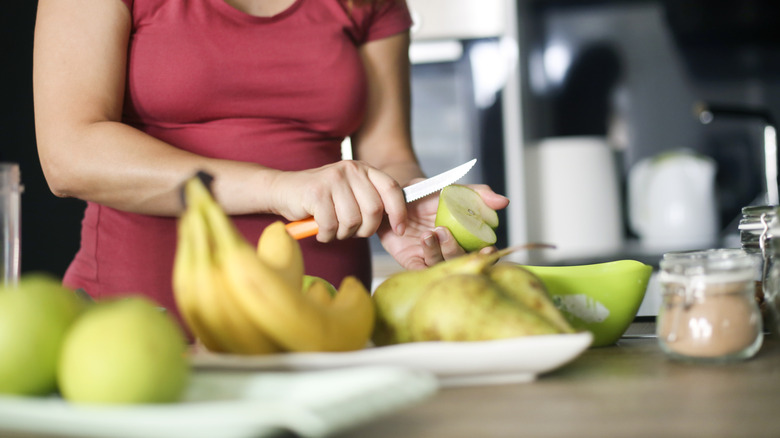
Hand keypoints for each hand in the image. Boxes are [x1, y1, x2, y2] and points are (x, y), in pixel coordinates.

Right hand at [269, 160, 406, 241]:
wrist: (283, 190)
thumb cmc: (321, 198)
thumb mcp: (350, 192)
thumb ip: (371, 200)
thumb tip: (398, 222)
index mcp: (363, 169)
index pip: (391, 188)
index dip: (399, 212)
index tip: (399, 230)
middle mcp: (350, 170)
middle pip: (373, 210)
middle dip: (365, 230)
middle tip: (351, 232)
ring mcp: (333, 180)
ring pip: (352, 221)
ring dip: (343, 233)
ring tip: (333, 228)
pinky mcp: (316, 193)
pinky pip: (331, 226)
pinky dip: (326, 235)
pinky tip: (320, 230)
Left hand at [378, 184, 509, 269]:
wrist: (395, 197)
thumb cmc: (426, 194)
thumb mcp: (452, 190)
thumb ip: (478, 194)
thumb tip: (504, 201)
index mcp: (465, 239)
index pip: (481, 254)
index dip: (487, 256)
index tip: (488, 249)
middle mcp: (449, 251)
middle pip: (460, 262)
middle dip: (455, 250)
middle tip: (444, 231)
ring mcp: (430, 258)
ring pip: (441, 265)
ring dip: (437, 250)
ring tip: (429, 233)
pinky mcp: (412, 262)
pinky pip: (420, 270)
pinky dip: (423, 261)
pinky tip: (423, 243)